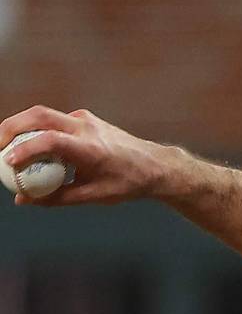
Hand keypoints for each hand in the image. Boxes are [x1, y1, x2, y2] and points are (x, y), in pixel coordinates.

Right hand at [0, 105, 167, 205]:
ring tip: (6, 147)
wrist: (154, 165)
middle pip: (39, 115)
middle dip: (10, 127)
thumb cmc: (126, 183)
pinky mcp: (86, 119)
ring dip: (21, 127)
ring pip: (44, 114)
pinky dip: (37, 130)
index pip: (50, 141)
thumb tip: (23, 199)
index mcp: (90, 149)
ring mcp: (86, 120)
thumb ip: (55, 198)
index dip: (25, 149)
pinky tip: (31, 148)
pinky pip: (54, 120)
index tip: (6, 162)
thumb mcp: (92, 196)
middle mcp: (87, 128)